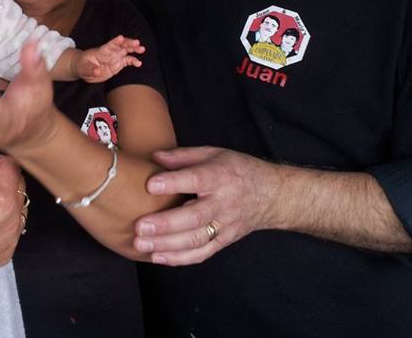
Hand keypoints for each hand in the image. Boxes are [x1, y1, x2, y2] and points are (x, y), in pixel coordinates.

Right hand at [0, 152, 27, 290]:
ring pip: (19, 209)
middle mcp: (13, 219)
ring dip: (7, 200)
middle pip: (19, 187)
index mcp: (3, 198)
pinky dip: (3, 222)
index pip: (11, 167)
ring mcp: (12, 239)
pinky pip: (12, 230)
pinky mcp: (6, 253)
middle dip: (4, 179)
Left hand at [73, 35, 143, 82]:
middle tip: (137, 43)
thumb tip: (97, 71)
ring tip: (142, 49)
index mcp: (101, 52)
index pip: (109, 45)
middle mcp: (110, 53)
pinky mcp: (118, 63)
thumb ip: (90, 70)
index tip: (121, 38)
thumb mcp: (83, 69)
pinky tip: (138, 63)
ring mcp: (115, 57)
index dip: (115, 41)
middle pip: (120, 45)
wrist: (84, 69)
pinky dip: (133, 61)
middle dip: (129, 43)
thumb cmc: (82, 66)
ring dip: (134, 49)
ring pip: (126, 50)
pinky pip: (127, 61)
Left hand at [132, 146, 282, 265]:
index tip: (149, 185)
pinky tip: (157, 256)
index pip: (195, 180)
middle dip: (165, 225)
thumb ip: (183, 156)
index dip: (173, 183)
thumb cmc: (238, 170)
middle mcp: (223, 203)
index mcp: (220, 177)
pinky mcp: (224, 241)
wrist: (271, 195)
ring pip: (196, 239)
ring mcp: (224, 226)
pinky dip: (179, 258)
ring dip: (167, 245)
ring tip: (141, 244)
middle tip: (139, 227)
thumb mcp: (214, 153)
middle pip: (194, 217)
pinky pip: (202, 253)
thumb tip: (154, 157)